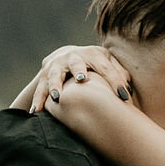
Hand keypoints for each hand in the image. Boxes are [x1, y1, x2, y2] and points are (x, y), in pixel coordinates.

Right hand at [17, 42, 133, 114]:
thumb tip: (128, 88)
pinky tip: (36, 111)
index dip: (116, 81)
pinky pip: (40, 89)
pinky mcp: (44, 75)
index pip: (106, 67)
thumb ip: (119, 73)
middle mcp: (73, 56)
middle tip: (81, 79)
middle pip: (76, 62)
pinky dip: (37, 99)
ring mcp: (57, 65)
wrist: (65, 55)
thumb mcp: (107, 64)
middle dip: (78, 70)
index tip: (124, 97)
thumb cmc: (94, 64)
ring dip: (54, 85)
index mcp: (93, 54)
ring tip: (56, 97)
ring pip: (54, 75)